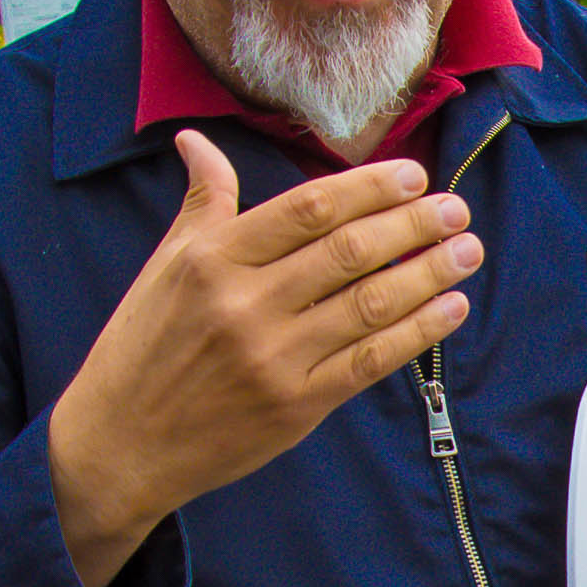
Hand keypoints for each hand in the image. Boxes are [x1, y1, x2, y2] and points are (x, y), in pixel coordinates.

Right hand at [46, 130, 482, 586]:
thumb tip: (197, 140)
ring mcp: (275, 357)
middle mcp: (246, 304)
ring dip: (429, 272)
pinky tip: (451, 307)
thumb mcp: (164, 266)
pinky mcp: (297, 406)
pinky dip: (418, 332)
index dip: (368, 188)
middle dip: (413, 224)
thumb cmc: (143, 347)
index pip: (308, 208)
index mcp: (213, 260)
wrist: (118, 446)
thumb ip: (201, 203)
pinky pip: (371, 360)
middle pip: (349, 251)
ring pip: (370, 304)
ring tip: (468, 250)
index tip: (413, 175)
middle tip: (456, 208)